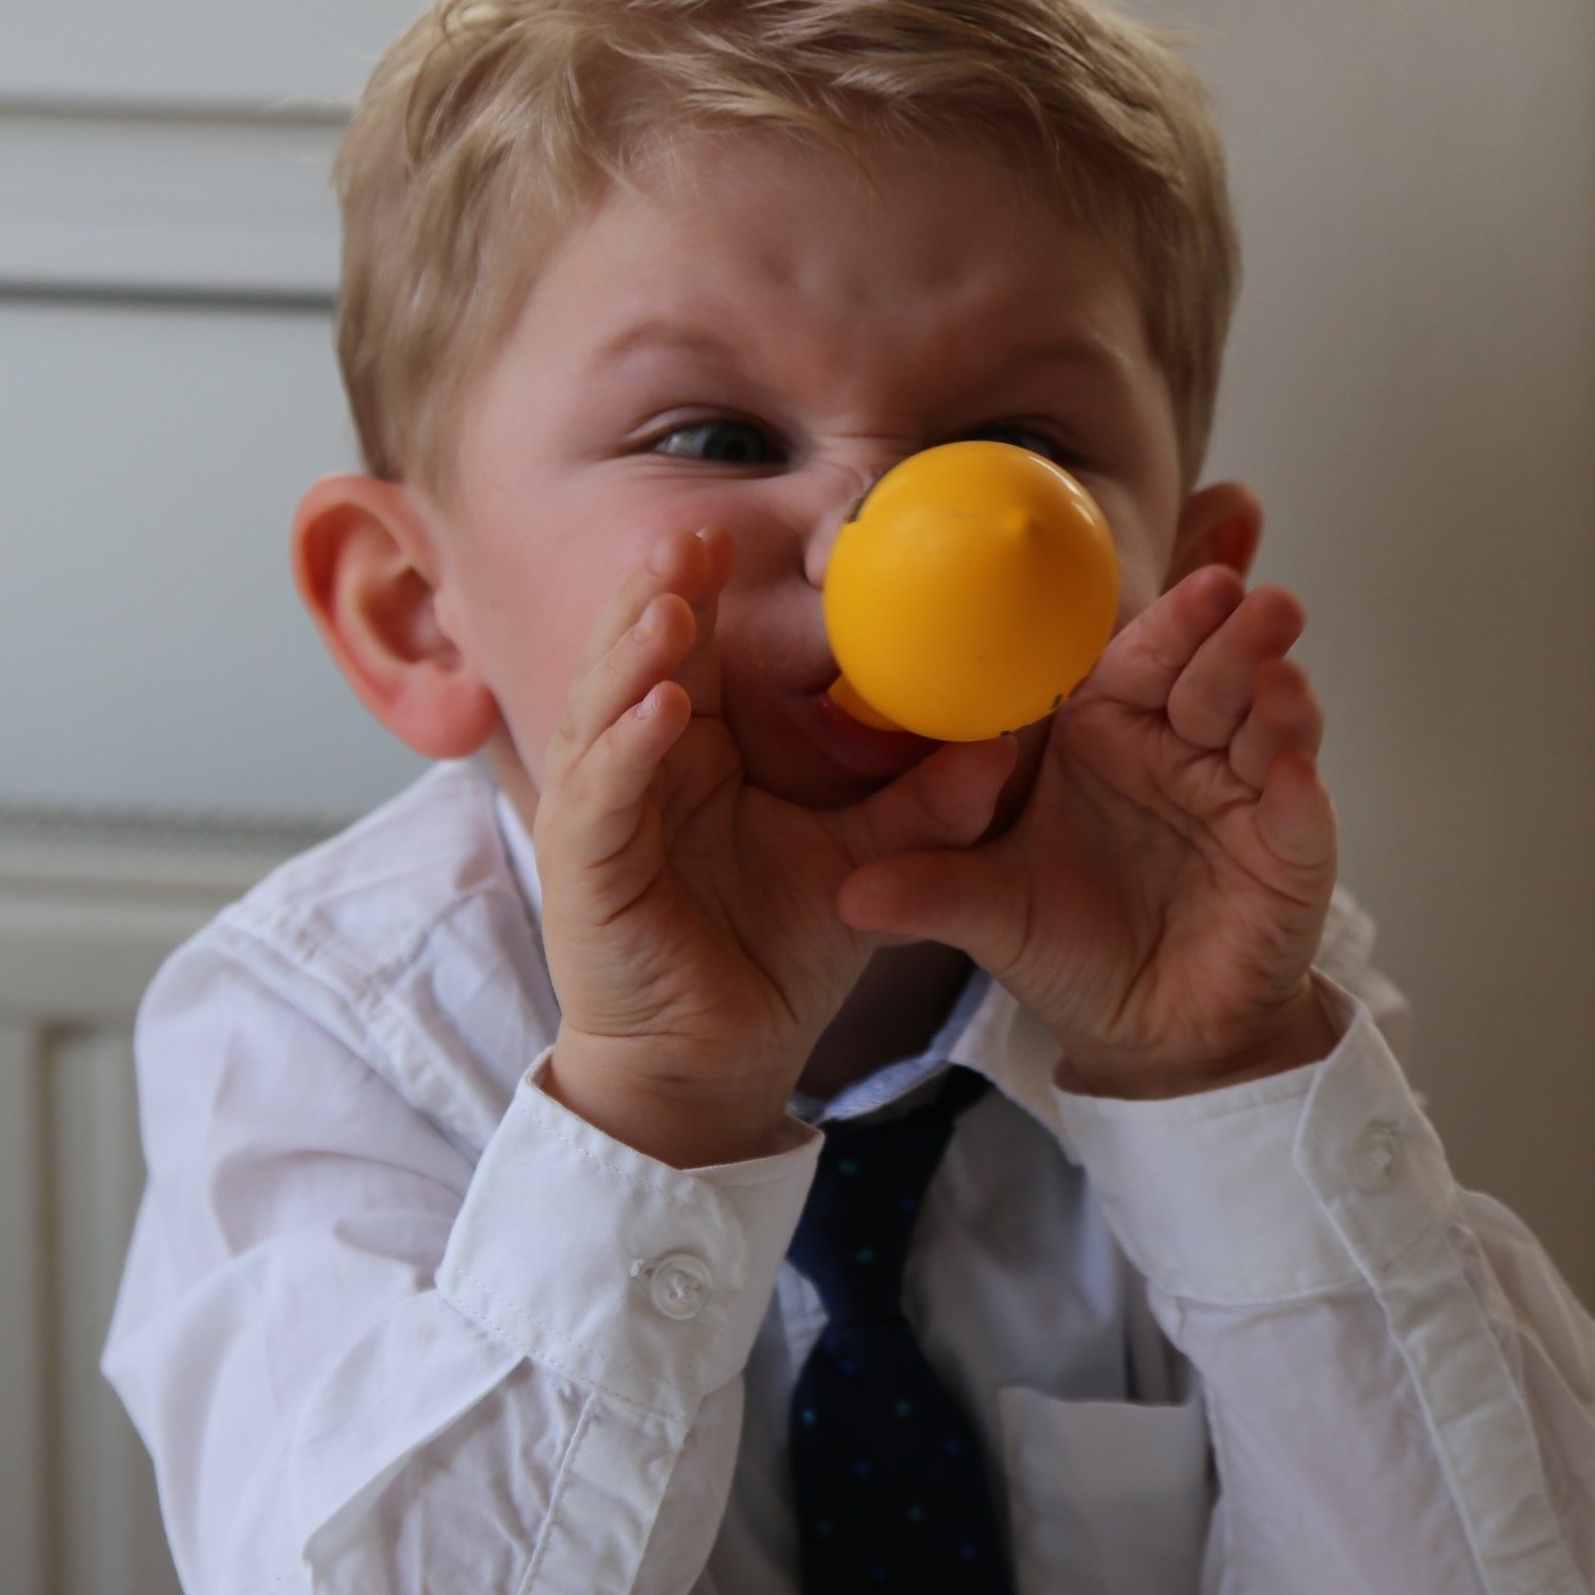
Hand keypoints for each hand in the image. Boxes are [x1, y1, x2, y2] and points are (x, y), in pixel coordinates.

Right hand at [536, 528, 1017, 1166]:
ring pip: (604, 711)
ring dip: (634, 654)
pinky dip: (626, 748)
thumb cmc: (774, 957)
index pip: (694, 649)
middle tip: (694, 535)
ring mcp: (603, 814)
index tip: (736, 532)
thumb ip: (927, 801)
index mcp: (692, 750)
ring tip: (673, 603)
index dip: (705, 588)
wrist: (718, 1062)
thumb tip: (1007, 737)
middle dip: (658, 592)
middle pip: (635, 656)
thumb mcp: (864, 861)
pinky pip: (603, 795)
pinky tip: (662, 709)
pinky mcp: (586, 869)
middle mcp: (635, 768)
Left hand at [835, 565, 1340, 1100]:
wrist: (1148, 1033)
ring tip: (1278, 674)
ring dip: (1278, 698)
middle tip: (1244, 599)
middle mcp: (1181, 749)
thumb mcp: (991, 914)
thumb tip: (847, 895)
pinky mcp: (1288, 855)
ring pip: (1267, 727)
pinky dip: (1300, 792)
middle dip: (1234, 636)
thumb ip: (930, 891)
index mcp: (1108, 733)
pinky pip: (1299, 815)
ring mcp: (1243, 796)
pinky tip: (1295, 774)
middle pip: (1211, 675)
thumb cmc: (1072, 948)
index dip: (1165, 621)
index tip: (1187, 585)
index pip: (1137, 659)